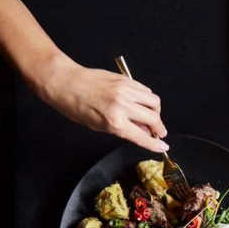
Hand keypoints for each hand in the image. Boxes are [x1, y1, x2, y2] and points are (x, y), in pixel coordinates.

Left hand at [30, 54, 168, 152]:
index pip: (142, 136)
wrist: (65, 82)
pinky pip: (145, 90)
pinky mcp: (125, 80)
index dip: (155, 144)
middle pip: (154, 118)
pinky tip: (142, 103)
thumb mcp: (98, 126)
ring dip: (156, 112)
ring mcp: (125, 90)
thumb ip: (123, 130)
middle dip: (159, 128)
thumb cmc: (75, 106)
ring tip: (151, 116)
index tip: (163, 147)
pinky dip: (148, 99)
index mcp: (114, 122)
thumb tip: (142, 132)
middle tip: (159, 133)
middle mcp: (123, 105)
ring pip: (154, 102)